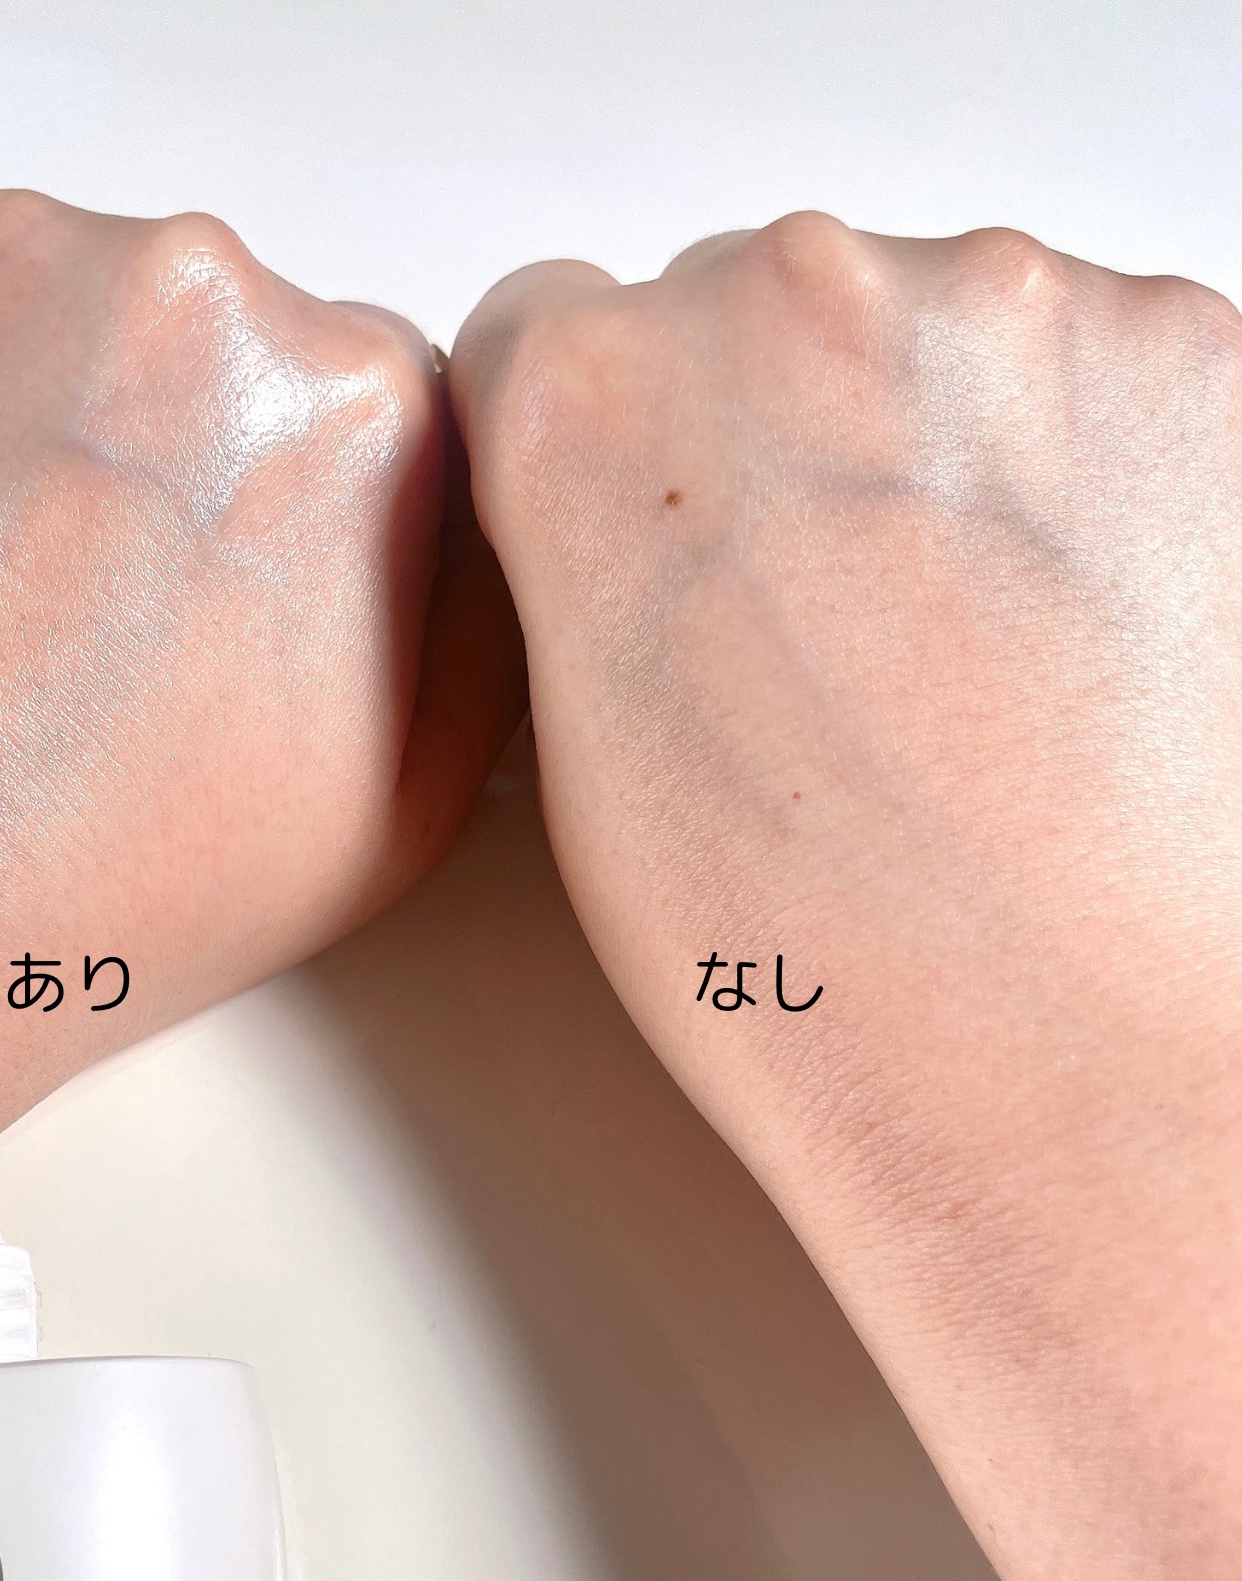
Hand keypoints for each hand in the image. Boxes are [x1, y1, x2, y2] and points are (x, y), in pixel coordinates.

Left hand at [0, 186, 523, 1428]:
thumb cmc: (92, 888)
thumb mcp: (408, 807)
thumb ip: (488, 622)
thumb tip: (483, 524)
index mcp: (360, 413)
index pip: (379, 396)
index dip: (304, 512)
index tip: (236, 587)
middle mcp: (192, 292)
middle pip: (220, 334)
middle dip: (175, 448)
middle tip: (102, 607)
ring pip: (62, 302)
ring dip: (42, 410)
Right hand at [450, 215, 1241, 1580]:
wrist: (1114, 1103)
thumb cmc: (858, 1010)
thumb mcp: (618, 818)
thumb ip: (596, 623)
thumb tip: (606, 555)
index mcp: (628, 431)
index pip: (562, 340)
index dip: (605, 474)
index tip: (654, 561)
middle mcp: (826, 328)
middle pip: (761, 319)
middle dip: (780, 472)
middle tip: (843, 671)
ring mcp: (1033, 345)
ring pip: (942, 347)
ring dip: (954, 492)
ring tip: (990, 704)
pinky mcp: (1213, 388)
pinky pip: (1107, 394)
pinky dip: (1099, 502)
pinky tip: (1105, 672)